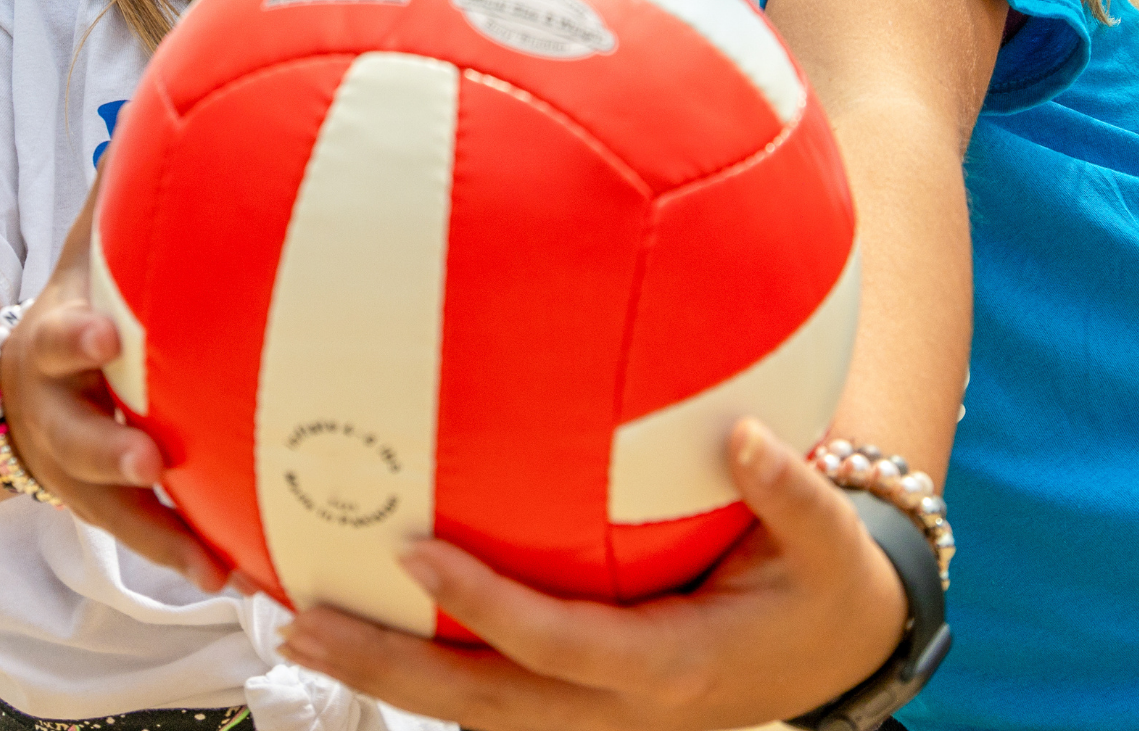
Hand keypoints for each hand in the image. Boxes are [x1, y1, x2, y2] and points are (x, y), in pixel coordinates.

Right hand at [0, 180, 230, 589]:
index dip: (76, 335)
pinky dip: (190, 561)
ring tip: (210, 566)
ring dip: (160, 535)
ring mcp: (77, 472)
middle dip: (109, 449)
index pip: (57, 335)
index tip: (103, 333)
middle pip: (76, 437)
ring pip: (114, 511)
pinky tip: (240, 584)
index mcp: (52, 343)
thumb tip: (162, 94)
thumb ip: (118, 194)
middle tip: (149, 457)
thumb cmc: (71, 306)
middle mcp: (58, 414)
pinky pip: (150, 542)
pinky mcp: (106, 510)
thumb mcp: (78, 255)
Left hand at [276, 419, 906, 730]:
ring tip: (300, 619)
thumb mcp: (830, 542)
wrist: (840, 653)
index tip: (413, 549)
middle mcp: (622, 708)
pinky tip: (370, 616)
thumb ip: (791, 492)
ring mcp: (597, 715)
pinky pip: (492, 692)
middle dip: (386, 667)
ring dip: (385, 673)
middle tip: (298, 617)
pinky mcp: (583, 701)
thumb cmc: (826, 589)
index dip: (483, 605)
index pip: (556, 645)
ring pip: (474, 712)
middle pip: (483, 704)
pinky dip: (424, 664)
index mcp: (673, 668)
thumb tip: (743, 435)